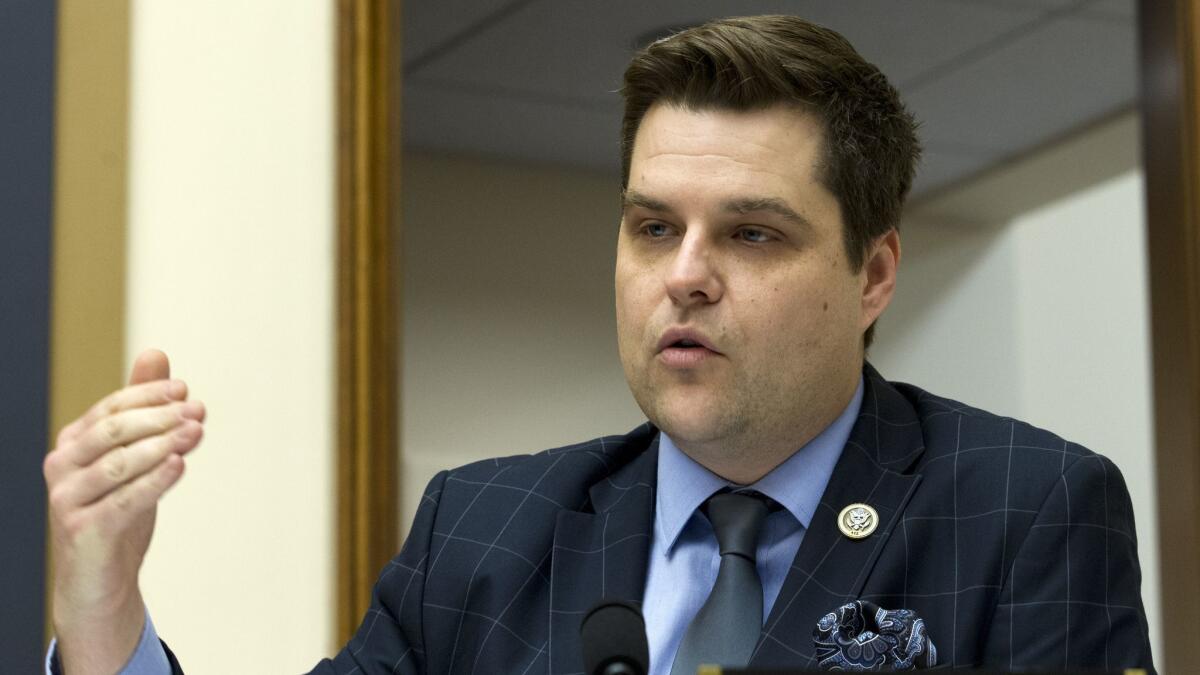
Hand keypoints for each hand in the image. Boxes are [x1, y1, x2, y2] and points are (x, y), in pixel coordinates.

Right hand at [45, 349, 205, 673]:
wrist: (100, 579)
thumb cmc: (119, 512)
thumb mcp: (135, 459)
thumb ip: (143, 410)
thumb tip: (156, 353)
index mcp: (73, 443)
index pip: (111, 409)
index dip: (148, 396)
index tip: (186, 390)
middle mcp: (62, 467)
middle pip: (114, 432)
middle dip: (159, 418)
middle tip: (197, 411)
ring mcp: (67, 500)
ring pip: (118, 464)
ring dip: (162, 445)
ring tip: (196, 432)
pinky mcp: (83, 531)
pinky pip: (123, 501)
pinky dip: (154, 481)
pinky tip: (180, 465)